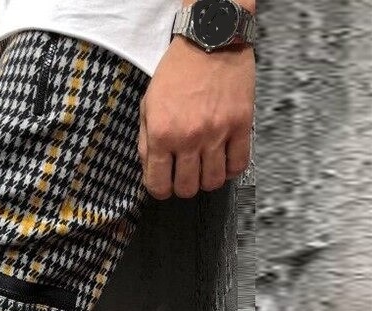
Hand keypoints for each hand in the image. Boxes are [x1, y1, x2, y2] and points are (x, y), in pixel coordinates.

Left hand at [137, 36, 254, 199]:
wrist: (209, 42)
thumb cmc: (175, 73)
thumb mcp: (148, 106)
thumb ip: (146, 141)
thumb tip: (151, 170)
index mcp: (162, 134)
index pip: (158, 184)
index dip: (159, 190)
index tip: (163, 186)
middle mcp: (189, 138)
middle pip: (187, 188)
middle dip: (182, 187)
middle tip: (183, 176)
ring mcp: (217, 133)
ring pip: (212, 182)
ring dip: (206, 181)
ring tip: (203, 169)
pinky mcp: (241, 125)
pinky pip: (238, 165)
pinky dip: (229, 170)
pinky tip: (223, 161)